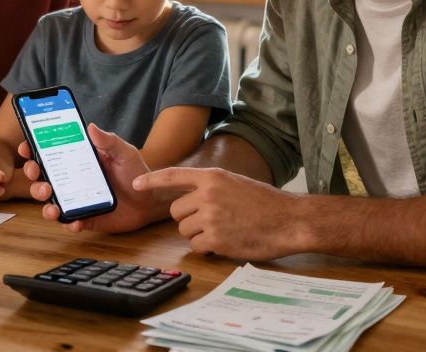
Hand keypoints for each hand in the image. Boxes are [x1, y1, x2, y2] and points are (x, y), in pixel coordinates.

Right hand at [18, 123, 163, 232]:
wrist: (150, 200)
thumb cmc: (136, 173)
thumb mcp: (124, 152)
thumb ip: (109, 141)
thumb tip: (91, 126)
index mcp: (78, 160)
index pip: (50, 153)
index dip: (34, 149)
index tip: (26, 147)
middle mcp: (73, 179)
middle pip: (43, 177)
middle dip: (33, 175)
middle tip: (37, 174)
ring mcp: (76, 199)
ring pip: (50, 202)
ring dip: (45, 203)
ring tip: (51, 204)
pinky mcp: (85, 218)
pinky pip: (70, 222)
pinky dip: (68, 223)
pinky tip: (74, 222)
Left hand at [135, 167, 308, 259]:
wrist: (289, 220)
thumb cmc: (266, 203)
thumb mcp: (236, 183)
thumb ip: (211, 187)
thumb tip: (189, 198)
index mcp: (213, 177)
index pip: (174, 176)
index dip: (152, 180)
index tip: (136, 184)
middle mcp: (208, 194)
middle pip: (176, 211)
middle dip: (188, 219)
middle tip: (211, 221)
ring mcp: (211, 217)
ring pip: (184, 230)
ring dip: (198, 234)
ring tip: (224, 230)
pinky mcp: (216, 239)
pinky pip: (196, 246)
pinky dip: (206, 248)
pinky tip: (225, 242)